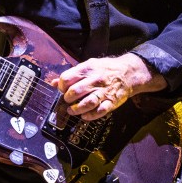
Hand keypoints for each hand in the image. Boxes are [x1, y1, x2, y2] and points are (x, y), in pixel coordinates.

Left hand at [53, 54, 167, 121]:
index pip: (67, 78)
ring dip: (76, 109)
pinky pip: (99, 111)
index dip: (61, 86)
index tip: (62, 90)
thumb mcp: (88, 66)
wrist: (128, 73)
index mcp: (87, 69)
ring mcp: (103, 91)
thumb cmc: (105, 69)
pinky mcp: (111, 102)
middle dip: (67, 98)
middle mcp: (95, 80)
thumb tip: (53, 83)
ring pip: (87, 103)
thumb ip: (71, 74)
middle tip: (67, 100)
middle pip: (75, 91)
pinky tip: (84, 116)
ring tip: (72, 110)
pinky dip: (90, 116)